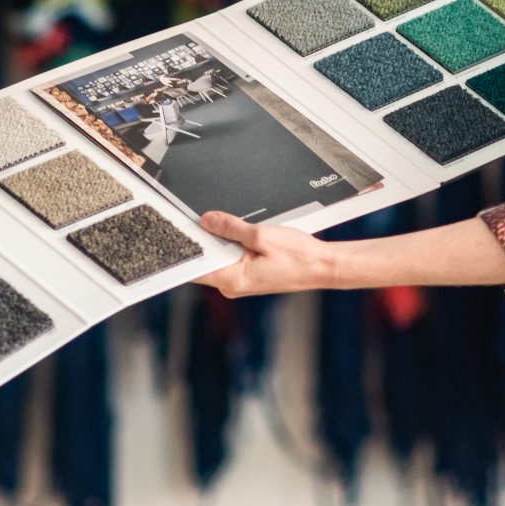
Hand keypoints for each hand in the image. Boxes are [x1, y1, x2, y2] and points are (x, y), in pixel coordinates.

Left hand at [191, 211, 338, 296]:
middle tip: (212, 220)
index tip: (182, 230)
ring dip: (224, 242)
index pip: (196, 267)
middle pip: (207, 260)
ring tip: (237, 229)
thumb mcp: (261, 235)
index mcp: (233, 279)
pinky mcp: (250, 276)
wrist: (322, 266)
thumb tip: (208, 220)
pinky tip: (246, 236)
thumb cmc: (299, 257)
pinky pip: (233, 259)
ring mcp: (242, 282)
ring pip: (221, 258)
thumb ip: (231, 227)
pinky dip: (235, 246)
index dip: (187, 247)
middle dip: (208, 239)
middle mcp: (234, 285)